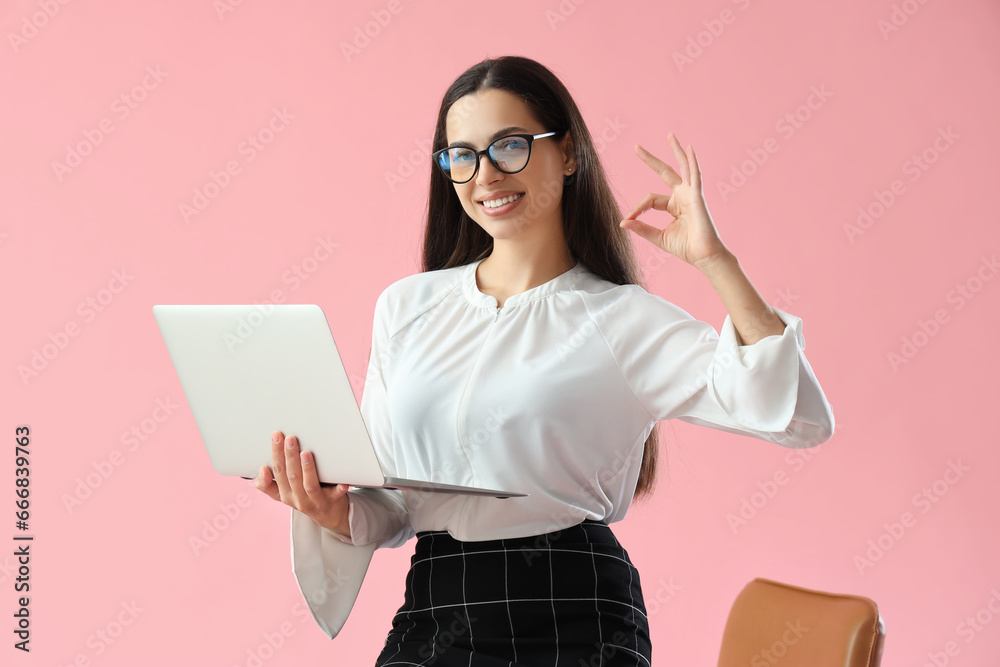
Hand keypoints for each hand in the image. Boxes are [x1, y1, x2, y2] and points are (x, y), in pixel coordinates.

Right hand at [253, 430, 351, 538]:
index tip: (275, 438)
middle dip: (289, 456)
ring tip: (306, 453)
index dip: (275, 455)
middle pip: (291, 477)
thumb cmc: (306, 498)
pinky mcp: (333, 502)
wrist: (330, 516)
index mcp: (285, 495)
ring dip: (307, 469)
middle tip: (290, 438)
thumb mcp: (285, 493)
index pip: (277, 473)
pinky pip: (336, 495)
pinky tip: (342, 481)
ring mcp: (316, 501)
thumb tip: (261, 470)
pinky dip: (339, 488)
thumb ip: (269, 484)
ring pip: (309, 485)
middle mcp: (298, 499)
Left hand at [620, 132, 730, 270]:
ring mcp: (691, 194)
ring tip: (670, 135)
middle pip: (665, 172)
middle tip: (635, 147)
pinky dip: (693, 162)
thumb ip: (642, 228)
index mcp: (674, 205)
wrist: (705, 257)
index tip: (627, 218)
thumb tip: (622, 222)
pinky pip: (695, 176)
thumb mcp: (658, 237)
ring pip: (682, 167)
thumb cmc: (687, 248)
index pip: (650, 199)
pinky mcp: (698, 197)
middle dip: (650, 160)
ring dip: (676, 151)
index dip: (637, 208)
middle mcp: (683, 196)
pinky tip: (689, 148)